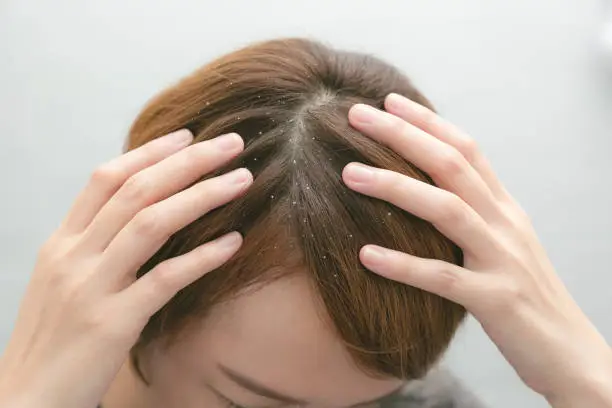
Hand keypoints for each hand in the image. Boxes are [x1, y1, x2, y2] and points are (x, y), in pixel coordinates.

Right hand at [0, 130, 251, 407]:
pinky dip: (202, 257)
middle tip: (231, 143)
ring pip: (151, 223)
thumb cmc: (53, 340)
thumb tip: (142, 216)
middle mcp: (73, 256)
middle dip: (188, 162)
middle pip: (136, 190)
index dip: (150, 153)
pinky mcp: (112, 323)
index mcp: (61, 243)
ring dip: (201, 196)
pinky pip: (165, 279)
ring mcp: (91, 287)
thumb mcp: (64, 283)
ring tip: (241, 180)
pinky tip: (233, 243)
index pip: (106, 179)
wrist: (25, 401)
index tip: (188, 136)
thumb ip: (95, 248)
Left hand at [342, 94, 611, 406]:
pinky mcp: (495, 300)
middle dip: (402, 135)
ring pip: (446, 210)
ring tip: (348, 174)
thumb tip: (429, 190)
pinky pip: (443, 278)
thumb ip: (474, 214)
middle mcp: (505, 223)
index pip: (466, 149)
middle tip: (356, 115)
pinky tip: (365, 255)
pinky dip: (403, 265)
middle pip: (451, 165)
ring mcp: (502, 259)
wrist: (569, 351)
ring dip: (395, 187)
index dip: (427, 122)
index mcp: (505, 208)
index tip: (388, 102)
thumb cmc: (526, 295)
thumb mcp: (504, 243)